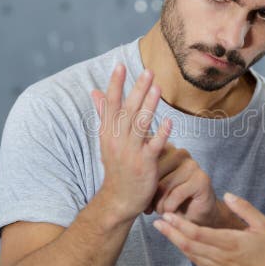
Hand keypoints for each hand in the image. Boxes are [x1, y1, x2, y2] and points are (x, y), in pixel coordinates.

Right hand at [91, 65, 173, 222]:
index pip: (110, 105)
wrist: (118, 199)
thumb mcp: (106, 140)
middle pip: (126, 111)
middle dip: (137, 90)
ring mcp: (131, 153)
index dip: (115, 85)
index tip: (120, 66)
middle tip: (148, 71)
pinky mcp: (145, 165)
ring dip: (149, 106)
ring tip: (157, 88)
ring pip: (140, 125)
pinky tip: (169, 121)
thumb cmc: (116, 166)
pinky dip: (161, 134)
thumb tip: (95, 92)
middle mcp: (117, 140)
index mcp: (107, 133)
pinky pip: (154, 147)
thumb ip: (104, 114)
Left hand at [145, 144, 219, 226]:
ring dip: (159, 203)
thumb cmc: (171, 198)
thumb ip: (142, 174)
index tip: (140, 196)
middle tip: (148, 208)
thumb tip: (121, 170)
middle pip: (154, 172)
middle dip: (149, 194)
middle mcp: (181, 153)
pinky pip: (177, 194)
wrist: (195, 213)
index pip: (146, 160)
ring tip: (159, 210)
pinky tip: (169, 211)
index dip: (141, 180)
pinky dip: (169, 207)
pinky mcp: (201, 179)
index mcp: (168, 149)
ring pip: (165, 184)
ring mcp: (192, 165)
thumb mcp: (153, 185)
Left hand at [153, 193, 264, 265]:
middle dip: (171, 234)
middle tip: (156, 223)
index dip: (180, 225)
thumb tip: (227, 195)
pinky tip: (181, 245)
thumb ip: (244, 208)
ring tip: (164, 231)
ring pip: (192, 255)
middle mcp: (222, 257)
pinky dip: (187, 253)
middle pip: (189, 245)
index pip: (198, 234)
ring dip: (176, 243)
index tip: (167, 215)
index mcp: (231, 243)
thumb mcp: (263, 223)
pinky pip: (199, 263)